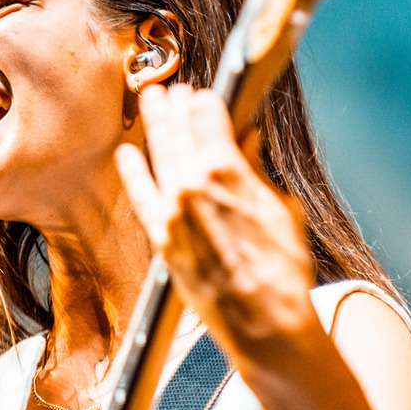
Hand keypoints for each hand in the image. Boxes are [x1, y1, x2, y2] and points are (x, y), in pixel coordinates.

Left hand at [114, 84, 318, 367]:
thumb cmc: (283, 269)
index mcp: (227, 170)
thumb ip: (256, 172)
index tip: (204, 95)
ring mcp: (172, 211)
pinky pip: (140, 196)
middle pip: (178, 130)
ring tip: (150, 101)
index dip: (207, 101)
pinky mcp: (162, 238)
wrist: (264, 321)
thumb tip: (247, 144)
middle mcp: (192, 184)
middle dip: (174, 105)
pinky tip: (127, 155)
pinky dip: (133, 173)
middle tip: (169, 88)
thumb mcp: (282, 209)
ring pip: (158, 154)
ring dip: (154, 125)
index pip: (210, 116)